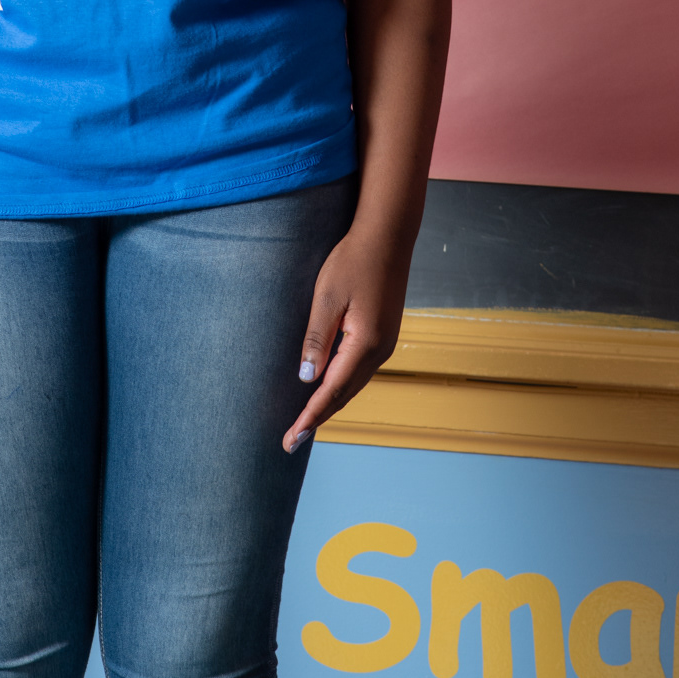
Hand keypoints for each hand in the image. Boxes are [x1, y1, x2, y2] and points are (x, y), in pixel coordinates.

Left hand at [283, 221, 410, 451]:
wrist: (387, 237)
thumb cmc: (353, 261)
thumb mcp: (327, 298)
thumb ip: (317, 339)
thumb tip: (307, 379)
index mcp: (364, 344)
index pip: (330, 391)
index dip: (309, 417)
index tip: (290, 439)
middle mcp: (379, 351)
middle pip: (344, 395)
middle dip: (317, 418)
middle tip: (292, 440)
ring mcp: (385, 344)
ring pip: (353, 385)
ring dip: (330, 404)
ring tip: (307, 421)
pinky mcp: (383, 335)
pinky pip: (359, 371)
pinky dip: (341, 386)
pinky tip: (328, 389)